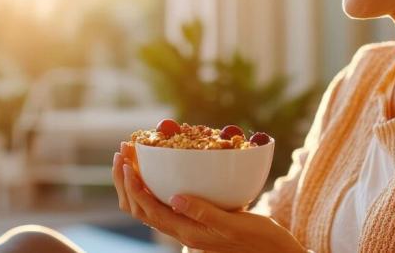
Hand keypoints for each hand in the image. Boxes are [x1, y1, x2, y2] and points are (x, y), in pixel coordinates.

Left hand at [112, 142, 306, 252]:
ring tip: (131, 158)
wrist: (272, 252)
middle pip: (140, 208)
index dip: (133, 185)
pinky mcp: (195, 219)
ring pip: (148, 207)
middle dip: (125, 180)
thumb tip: (175, 197)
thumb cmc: (257, 238)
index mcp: (187, 232)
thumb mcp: (232, 223)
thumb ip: (204, 211)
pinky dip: (152, 186)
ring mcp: (187, 226)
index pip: (148, 209)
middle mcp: (182, 230)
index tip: (127, 161)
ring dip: (135, 183)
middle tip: (122, 152)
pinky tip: (158, 170)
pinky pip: (163, 204)